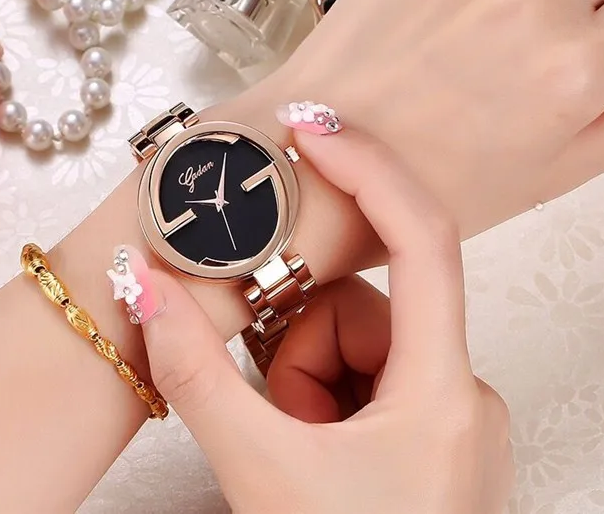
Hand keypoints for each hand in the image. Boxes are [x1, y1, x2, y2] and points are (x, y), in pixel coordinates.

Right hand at [137, 129, 512, 513]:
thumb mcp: (259, 471)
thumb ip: (194, 373)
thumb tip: (140, 281)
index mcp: (441, 391)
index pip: (423, 238)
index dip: (368, 169)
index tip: (310, 132)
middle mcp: (463, 394)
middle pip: (369, 311)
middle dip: (302, 347)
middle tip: (278, 417)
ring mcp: (452, 420)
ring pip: (364, 351)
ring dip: (310, 385)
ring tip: (295, 454)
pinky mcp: (436, 440)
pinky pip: (374, 386)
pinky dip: (331, 405)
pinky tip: (315, 460)